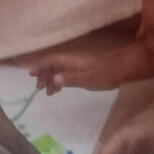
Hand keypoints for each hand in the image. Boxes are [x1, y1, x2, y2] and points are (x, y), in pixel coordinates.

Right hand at [30, 40, 153, 93]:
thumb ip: (70, 79)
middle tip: (39, 88)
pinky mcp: (83, 70)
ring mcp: (78, 65)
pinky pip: (65, 73)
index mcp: (71, 61)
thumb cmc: (106, 74)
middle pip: (53, 65)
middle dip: (43, 74)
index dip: (40, 66)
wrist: (123, 70)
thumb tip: (53, 79)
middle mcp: (72, 61)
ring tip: (48, 92)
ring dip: (51, 79)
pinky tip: (59, 89)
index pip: (51, 60)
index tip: (31, 74)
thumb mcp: (88, 79)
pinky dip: (59, 80)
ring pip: (58, 70)